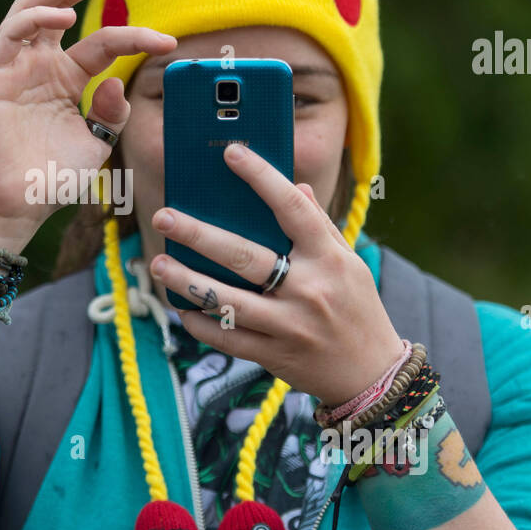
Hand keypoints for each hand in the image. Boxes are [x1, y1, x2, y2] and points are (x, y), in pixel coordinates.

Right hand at [0, 0, 176, 250]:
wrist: (17, 206)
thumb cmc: (54, 178)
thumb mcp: (98, 143)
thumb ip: (113, 112)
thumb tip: (117, 79)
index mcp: (68, 77)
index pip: (104, 43)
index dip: (136, 37)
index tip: (168, 42)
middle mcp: (41, 64)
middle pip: (61, 4)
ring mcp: (16, 67)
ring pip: (33, 8)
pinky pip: (10, 33)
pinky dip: (35, 17)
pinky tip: (62, 15)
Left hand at [147, 142, 402, 408]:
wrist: (373, 375)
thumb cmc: (358, 309)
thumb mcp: (350, 264)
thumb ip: (320, 226)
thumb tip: (297, 187)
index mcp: (329, 259)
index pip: (292, 209)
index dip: (262, 178)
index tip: (233, 154)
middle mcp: (309, 289)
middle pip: (244, 256)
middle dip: (198, 234)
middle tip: (164, 216)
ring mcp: (290, 325)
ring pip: (227, 300)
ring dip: (187, 281)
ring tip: (157, 263)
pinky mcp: (274, 355)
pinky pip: (228, 338)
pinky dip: (201, 323)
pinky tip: (181, 308)